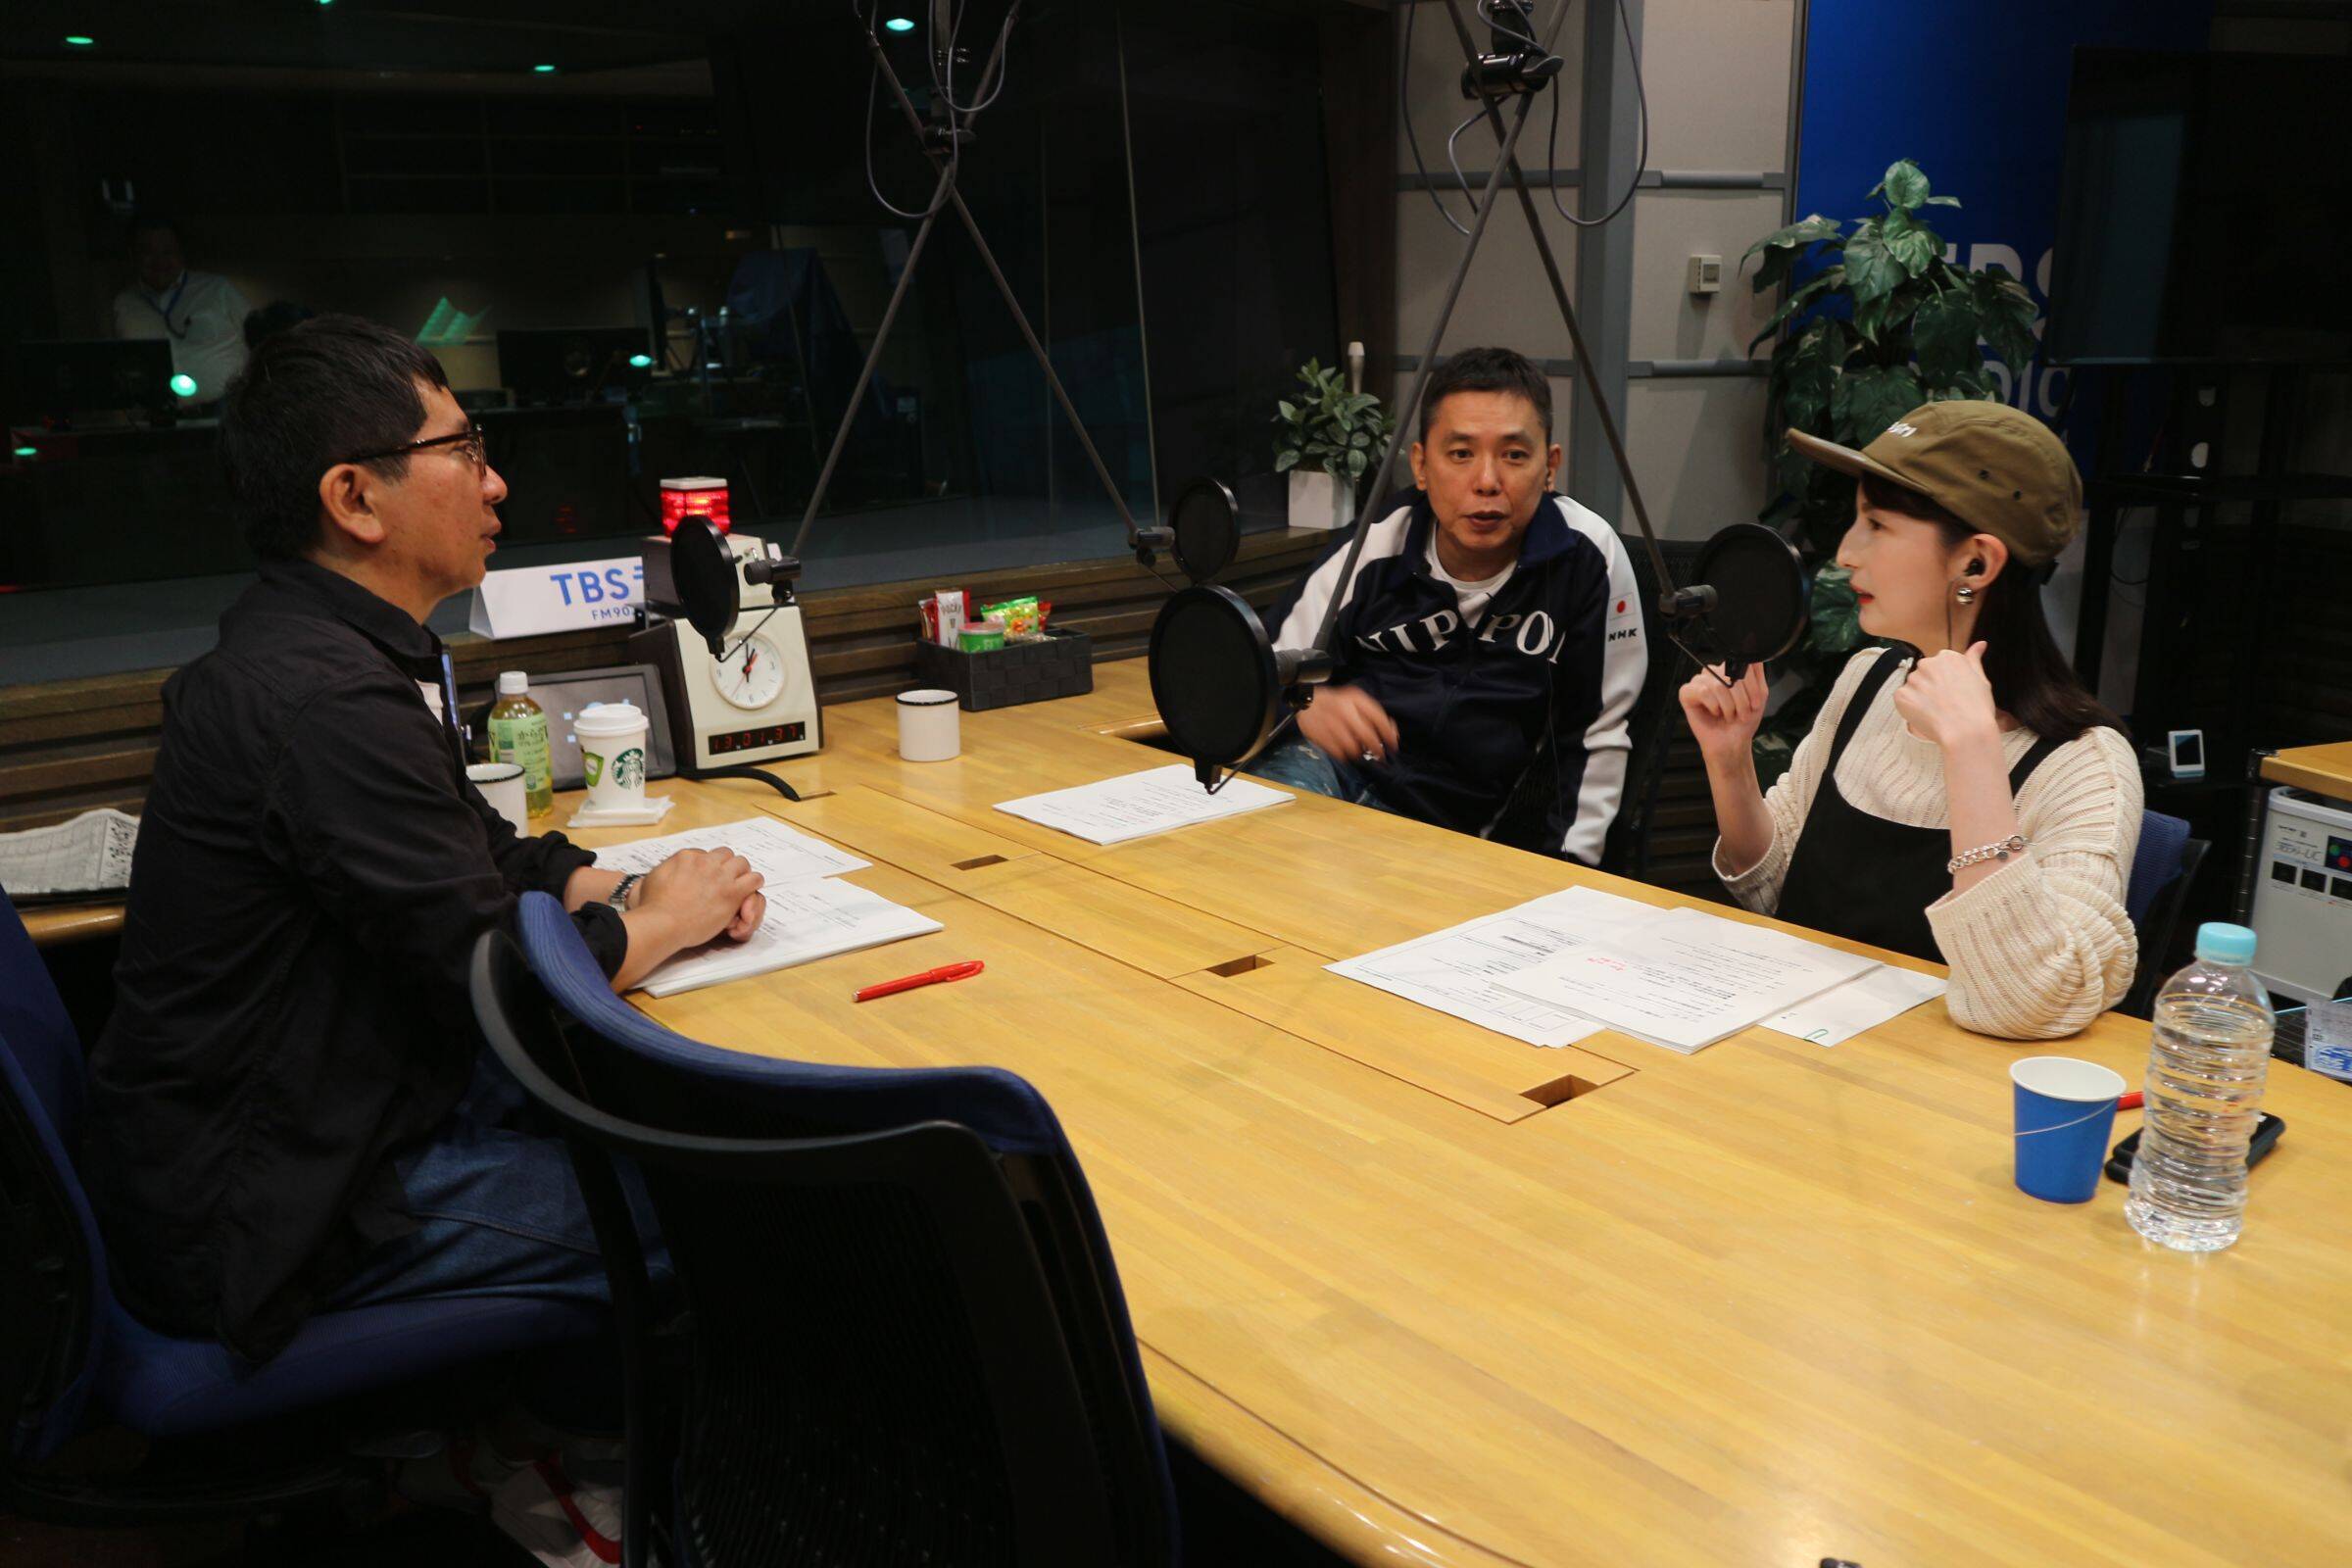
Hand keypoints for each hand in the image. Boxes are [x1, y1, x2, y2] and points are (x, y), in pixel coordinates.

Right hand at [635, 847, 764, 947]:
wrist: (662, 923)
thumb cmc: (652, 907)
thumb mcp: (651, 880)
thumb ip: (663, 870)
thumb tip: (667, 869)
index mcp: (686, 857)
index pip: (705, 854)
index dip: (708, 867)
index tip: (707, 879)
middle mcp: (704, 861)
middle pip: (725, 855)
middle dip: (726, 866)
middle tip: (725, 882)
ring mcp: (720, 875)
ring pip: (742, 863)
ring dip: (741, 874)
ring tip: (738, 886)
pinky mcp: (731, 892)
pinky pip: (754, 879)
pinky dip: (753, 884)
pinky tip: (748, 893)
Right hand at [1296, 684, 1400, 765]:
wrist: (1305, 701)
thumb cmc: (1335, 702)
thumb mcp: (1354, 700)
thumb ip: (1371, 713)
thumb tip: (1391, 732)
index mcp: (1355, 699)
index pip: (1378, 718)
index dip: (1388, 734)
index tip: (1393, 745)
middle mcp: (1345, 710)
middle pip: (1368, 736)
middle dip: (1377, 749)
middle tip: (1380, 755)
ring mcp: (1331, 723)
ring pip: (1353, 747)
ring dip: (1360, 753)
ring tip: (1360, 752)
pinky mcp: (1320, 735)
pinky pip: (1338, 752)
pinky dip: (1345, 755)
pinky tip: (1345, 752)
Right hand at [1678, 663, 1766, 765]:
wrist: (1732, 743)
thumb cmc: (1742, 722)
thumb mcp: (1759, 696)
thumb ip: (1757, 674)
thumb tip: (1754, 655)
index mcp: (1728, 671)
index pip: (1739, 663)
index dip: (1749, 686)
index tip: (1755, 703)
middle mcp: (1713, 674)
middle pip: (1728, 674)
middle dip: (1740, 699)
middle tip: (1741, 713)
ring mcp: (1699, 682)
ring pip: (1716, 684)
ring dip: (1728, 705)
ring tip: (1728, 715)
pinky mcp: (1687, 693)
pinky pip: (1702, 691)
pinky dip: (1713, 705)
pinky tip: (1714, 712)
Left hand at [1892, 642, 1999, 749]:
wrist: (1966, 730)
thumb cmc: (1977, 707)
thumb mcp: (1981, 679)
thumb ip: (1974, 659)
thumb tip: (1980, 644)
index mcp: (1948, 657)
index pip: (1939, 666)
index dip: (1946, 682)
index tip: (1953, 694)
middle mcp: (1928, 663)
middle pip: (1924, 674)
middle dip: (1931, 687)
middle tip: (1945, 704)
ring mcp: (1913, 679)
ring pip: (1913, 687)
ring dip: (1920, 697)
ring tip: (1937, 711)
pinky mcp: (1901, 695)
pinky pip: (1903, 700)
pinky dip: (1910, 708)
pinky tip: (1926, 716)